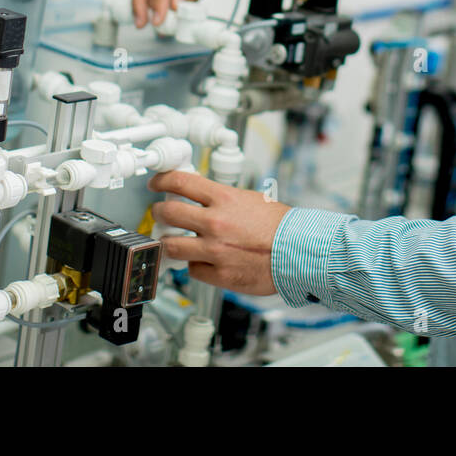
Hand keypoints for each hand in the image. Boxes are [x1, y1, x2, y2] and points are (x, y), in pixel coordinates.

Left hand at [149, 170, 290, 295]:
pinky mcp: (219, 274)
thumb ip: (223, 199)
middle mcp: (215, 223)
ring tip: (172, 240)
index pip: (180, 182)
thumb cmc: (281, 226)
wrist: (299, 251)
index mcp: (224, 199)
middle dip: (159, 212)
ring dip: (168, 242)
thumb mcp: (250, 199)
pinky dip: (195, 265)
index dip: (161, 180)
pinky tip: (202, 261)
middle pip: (167, 213)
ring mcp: (215, 250)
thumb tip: (202, 198)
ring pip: (171, 246)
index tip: (156, 183)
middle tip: (160, 213)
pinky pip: (193, 270)